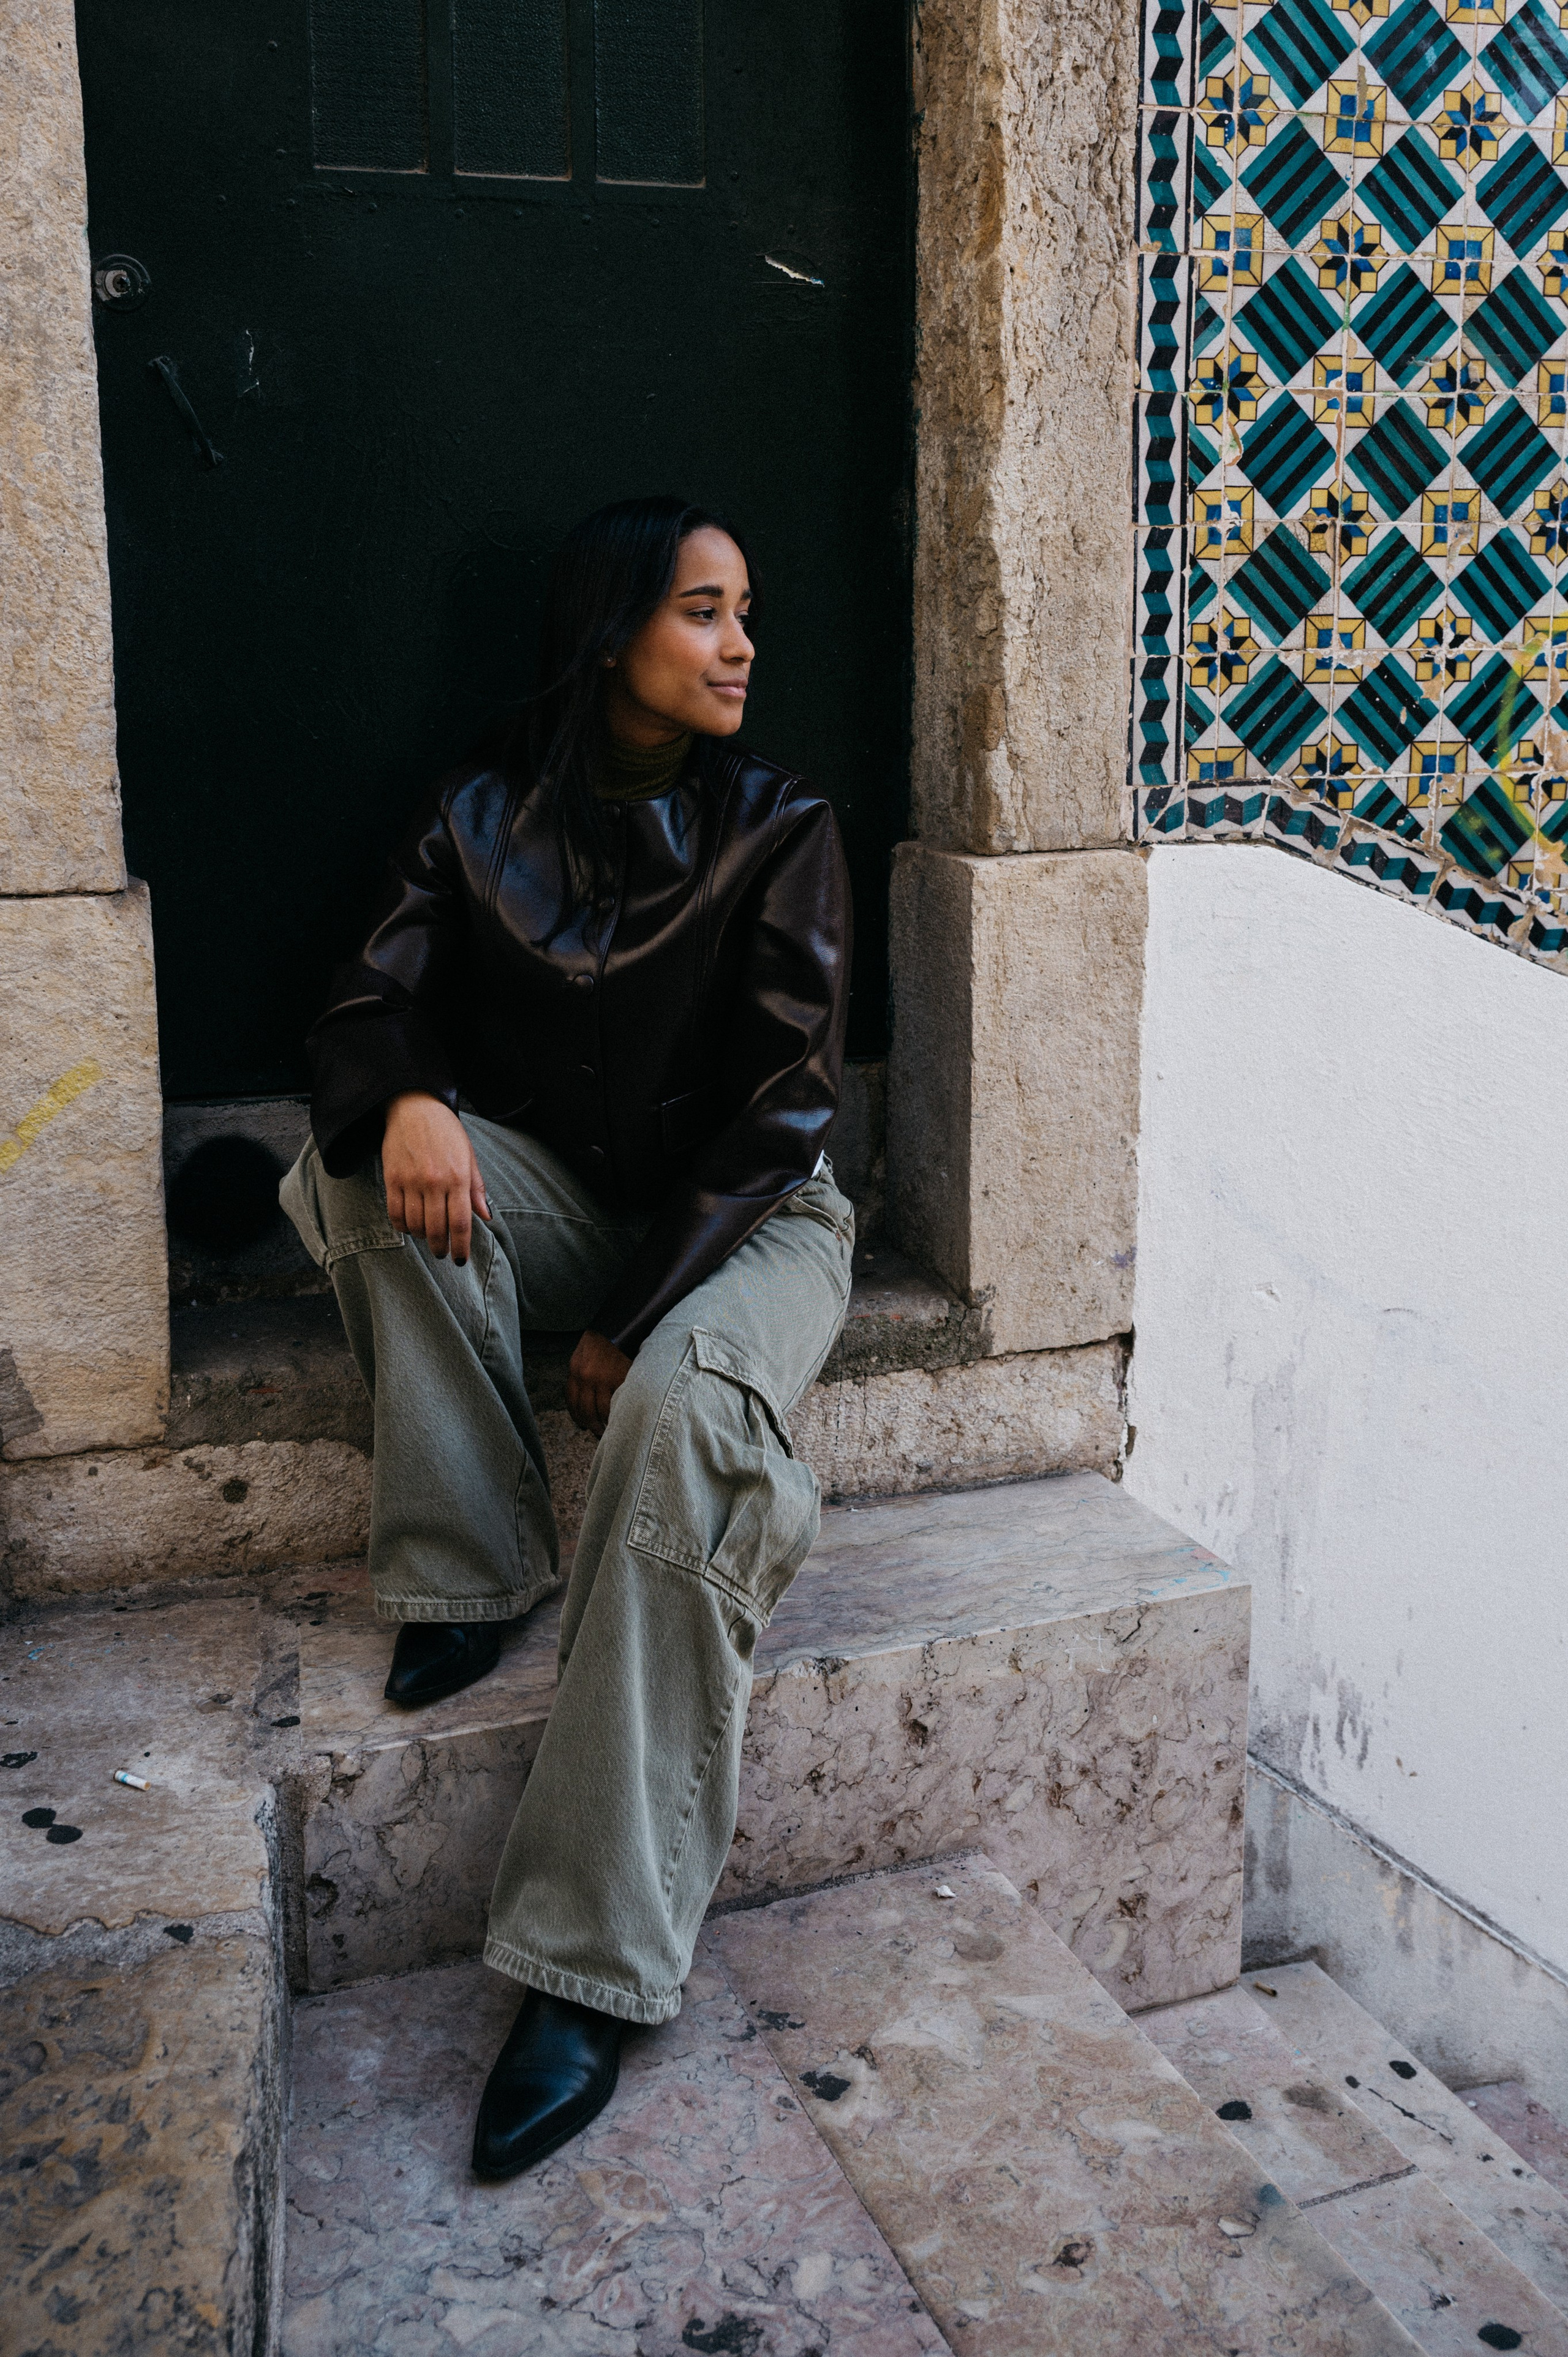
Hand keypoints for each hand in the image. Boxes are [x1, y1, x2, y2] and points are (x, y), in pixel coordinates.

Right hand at [381, 1092, 490, 1263]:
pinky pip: (395, 1213)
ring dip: (421, 1237)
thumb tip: (486, 1216)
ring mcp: (411, 1181)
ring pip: (414, 1224)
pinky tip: (409, 1226)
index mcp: (458, 1177)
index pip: (460, 1222)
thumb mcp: (469, 1156)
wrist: (414, 1108)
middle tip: (442, 1253)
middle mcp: (435, 1182)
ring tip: (427, 1236)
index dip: (461, 1246)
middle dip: (440, 1247)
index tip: (460, 1259)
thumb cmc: (446, 1132)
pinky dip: (402, 1226)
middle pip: (436, 1229)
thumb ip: (476, 1188)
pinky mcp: (392, 1178)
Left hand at [567, 1329, 631, 1437]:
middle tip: (597, 1431)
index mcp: (574, 1371)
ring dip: (604, 1422)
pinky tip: (619, 1416)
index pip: (572, 1402)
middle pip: (586, 1410)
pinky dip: (617, 1412)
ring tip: (609, 1427)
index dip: (577, 1417)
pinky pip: (616, 1402)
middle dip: (591, 1424)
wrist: (617, 1329)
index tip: (583, 1425)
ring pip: (601, 1410)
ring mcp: (602, 1379)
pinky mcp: (619, 1379)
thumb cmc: (599, 1345)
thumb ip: (579, 1378)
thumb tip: (581, 1405)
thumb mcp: (580, 1358)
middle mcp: (586, 1377)